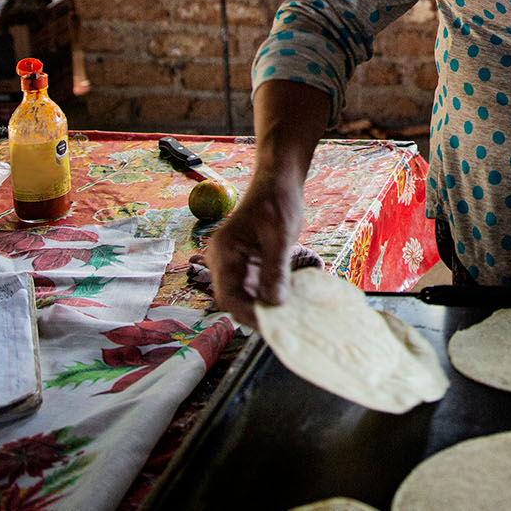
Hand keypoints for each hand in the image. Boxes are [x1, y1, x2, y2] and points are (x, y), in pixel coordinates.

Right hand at [206, 174, 305, 328]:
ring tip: (287, 317)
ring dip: (263, 307)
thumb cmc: (277, 202)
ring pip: (243, 296)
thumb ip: (276, 269)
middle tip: (283, 326)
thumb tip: (275, 303)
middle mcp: (222, 261)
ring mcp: (233, 264)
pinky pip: (252, 287)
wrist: (277, 184)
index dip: (247, 314)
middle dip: (256, 314)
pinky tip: (286, 302)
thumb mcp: (280, 236)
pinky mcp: (246, 264)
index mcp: (224, 253)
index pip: (228, 295)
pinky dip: (267, 296)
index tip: (271, 326)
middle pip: (234, 300)